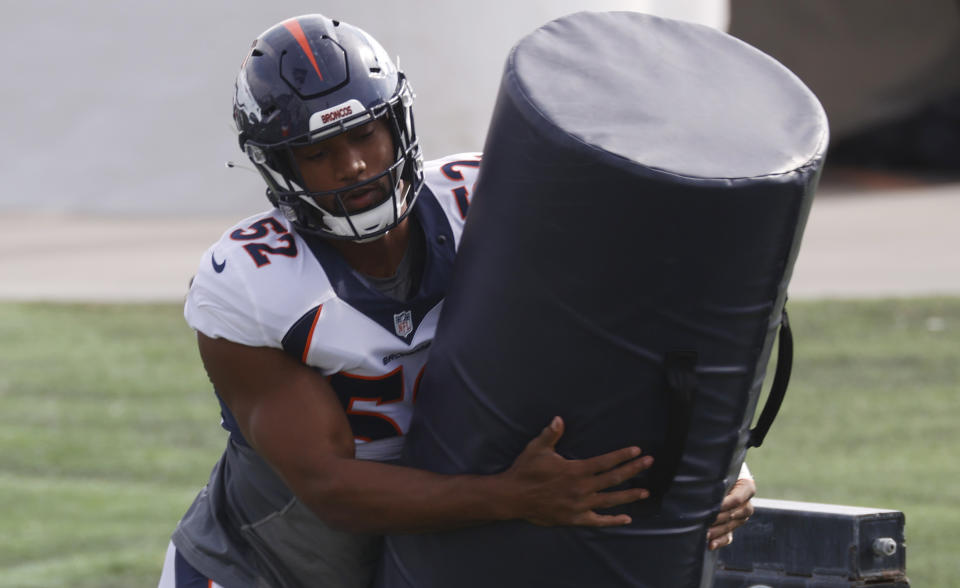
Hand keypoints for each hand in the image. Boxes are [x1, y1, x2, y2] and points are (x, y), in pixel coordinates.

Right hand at [500, 416, 653, 527]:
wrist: (513, 497)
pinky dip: (613, 520)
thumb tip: (559, 419)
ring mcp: (580, 506)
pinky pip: (598, 521)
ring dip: (629, 495)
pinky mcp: (574, 519)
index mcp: (576, 470)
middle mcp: (582, 488)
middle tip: (650, 463)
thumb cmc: (525, 470)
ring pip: (610, 500)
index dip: (622, 456)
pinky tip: (626, 518)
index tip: (637, 451)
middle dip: (633, 470)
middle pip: (613, 479)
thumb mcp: (537, 448)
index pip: (606, 462)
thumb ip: (551, 434)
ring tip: (645, 491)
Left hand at [707, 477, 755, 549]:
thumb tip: (706, 486)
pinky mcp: (731, 524)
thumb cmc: (719, 468)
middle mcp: (747, 502)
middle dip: (718, 519)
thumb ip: (719, 479)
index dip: (724, 505)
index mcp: (747, 486)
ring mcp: (740, 515)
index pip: (737, 499)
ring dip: (717, 531)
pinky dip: (720, 541)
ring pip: (732, 525)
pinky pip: (729, 535)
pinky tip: (710, 545)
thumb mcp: (723, 470)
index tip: (711, 507)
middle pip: (735, 514)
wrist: (719, 472)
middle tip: (703, 521)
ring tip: (704, 534)